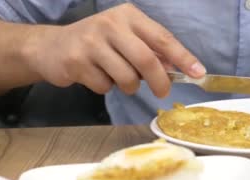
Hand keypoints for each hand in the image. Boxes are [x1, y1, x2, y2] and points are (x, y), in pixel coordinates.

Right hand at [25, 3, 204, 97]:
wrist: (51, 48)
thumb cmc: (96, 44)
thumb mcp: (124, 39)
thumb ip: (149, 50)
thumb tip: (177, 68)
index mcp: (128, 16)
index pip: (161, 37)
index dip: (182, 57)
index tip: (198, 73)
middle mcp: (110, 25)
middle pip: (146, 60)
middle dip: (159, 81)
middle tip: (163, 93)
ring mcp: (91, 43)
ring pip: (126, 77)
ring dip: (128, 86)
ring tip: (118, 78)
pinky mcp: (77, 62)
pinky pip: (104, 86)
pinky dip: (105, 87)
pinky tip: (94, 76)